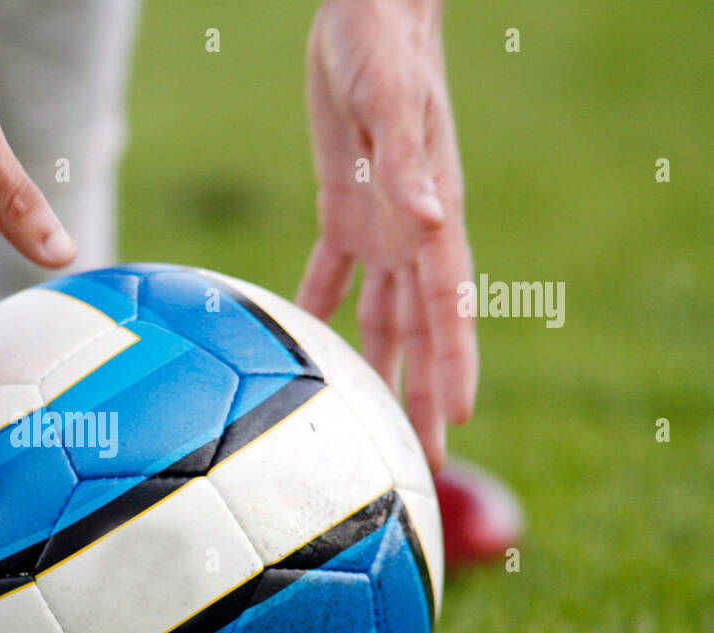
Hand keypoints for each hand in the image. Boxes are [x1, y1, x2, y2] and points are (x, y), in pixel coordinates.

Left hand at [297, 0, 475, 470]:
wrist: (365, 13)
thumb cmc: (385, 47)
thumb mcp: (392, 102)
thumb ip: (407, 165)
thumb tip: (432, 222)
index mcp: (432, 215)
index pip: (449, 305)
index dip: (454, 363)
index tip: (457, 419)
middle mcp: (413, 232)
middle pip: (419, 331)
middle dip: (423, 393)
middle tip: (426, 458)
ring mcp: (380, 224)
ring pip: (380, 316)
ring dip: (378, 369)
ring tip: (374, 423)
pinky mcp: (344, 207)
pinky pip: (331, 275)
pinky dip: (318, 312)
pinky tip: (306, 350)